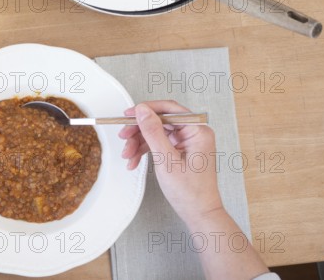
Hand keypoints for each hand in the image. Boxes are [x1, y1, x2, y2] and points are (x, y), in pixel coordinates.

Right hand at [119, 101, 222, 225]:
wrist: (199, 214)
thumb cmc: (190, 192)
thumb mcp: (166, 159)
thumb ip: (153, 132)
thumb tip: (143, 111)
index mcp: (197, 130)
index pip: (169, 109)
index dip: (146, 109)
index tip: (129, 114)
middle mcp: (194, 133)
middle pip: (160, 121)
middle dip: (139, 130)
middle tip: (124, 136)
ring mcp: (187, 142)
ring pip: (156, 132)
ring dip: (139, 142)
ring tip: (128, 155)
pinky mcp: (180, 150)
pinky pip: (159, 143)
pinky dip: (145, 150)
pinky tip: (135, 160)